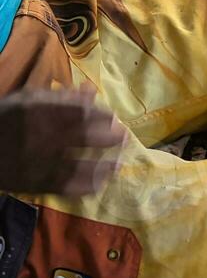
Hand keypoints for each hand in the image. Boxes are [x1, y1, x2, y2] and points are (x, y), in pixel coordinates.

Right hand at [0, 86, 125, 194]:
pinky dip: (86, 185)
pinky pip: (65, 187)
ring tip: (119, 163)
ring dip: (103, 165)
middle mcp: (39, 138)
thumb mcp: (28, 101)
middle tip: (124, 137)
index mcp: (38, 113)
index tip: (113, 117)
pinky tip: (102, 182)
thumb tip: (91, 90)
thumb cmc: (7, 120)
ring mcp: (38, 163)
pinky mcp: (35, 183)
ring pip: (78, 165)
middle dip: (109, 137)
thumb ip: (61, 96)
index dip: (101, 116)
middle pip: (83, 137)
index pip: (80, 113)